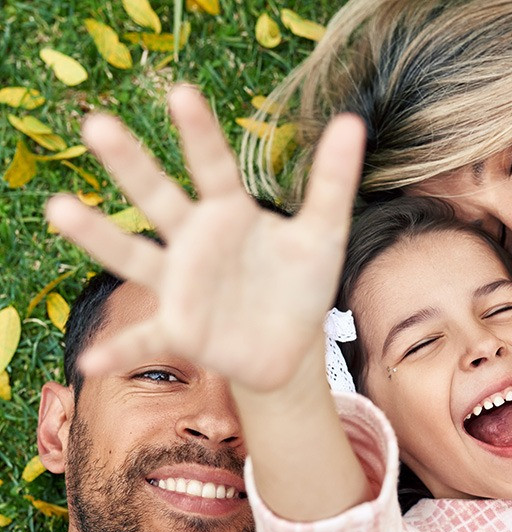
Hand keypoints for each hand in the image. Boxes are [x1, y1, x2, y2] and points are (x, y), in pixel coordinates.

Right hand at [46, 84, 364, 391]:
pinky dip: (118, 351)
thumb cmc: (299, 282)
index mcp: (229, 213)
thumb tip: (354, 122)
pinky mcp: (179, 330)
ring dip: (99, 235)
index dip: (200, 133)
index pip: (214, 166)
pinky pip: (144, 340)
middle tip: (97, 124)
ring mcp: (180, 285)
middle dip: (131, 164)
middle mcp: (194, 242)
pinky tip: (90, 362)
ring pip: (133, 256)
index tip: (181, 92)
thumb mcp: (323, 234)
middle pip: (158, 198)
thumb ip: (332, 181)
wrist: (289, 343)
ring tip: (59, 208)